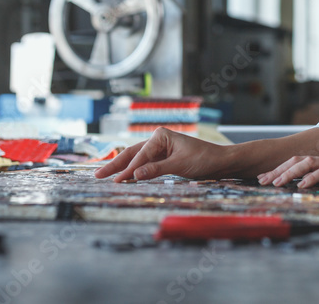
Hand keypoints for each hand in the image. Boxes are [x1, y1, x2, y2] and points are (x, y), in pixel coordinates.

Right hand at [94, 127, 224, 182]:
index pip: (140, 155)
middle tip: (98, 175)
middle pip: (132, 154)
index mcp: (160, 135)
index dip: (128, 170)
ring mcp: (159, 149)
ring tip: (104, 177)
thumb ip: (156, 170)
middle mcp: (157, 140)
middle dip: (115, 166)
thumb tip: (135, 175)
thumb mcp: (179, 165)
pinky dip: (134, 173)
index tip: (116, 182)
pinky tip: (124, 179)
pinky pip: (144, 166)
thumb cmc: (203, 159)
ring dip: (122, 169)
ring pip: (136, 160)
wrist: (220, 162)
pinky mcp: (162, 159)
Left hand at [257, 153, 318, 188]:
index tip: (266, 178)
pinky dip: (313, 178)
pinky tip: (303, 185)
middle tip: (262, 181)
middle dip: (278, 171)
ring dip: (290, 173)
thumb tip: (312, 185)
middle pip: (296, 161)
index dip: (280, 169)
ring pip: (307, 163)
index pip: (298, 162)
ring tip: (276, 183)